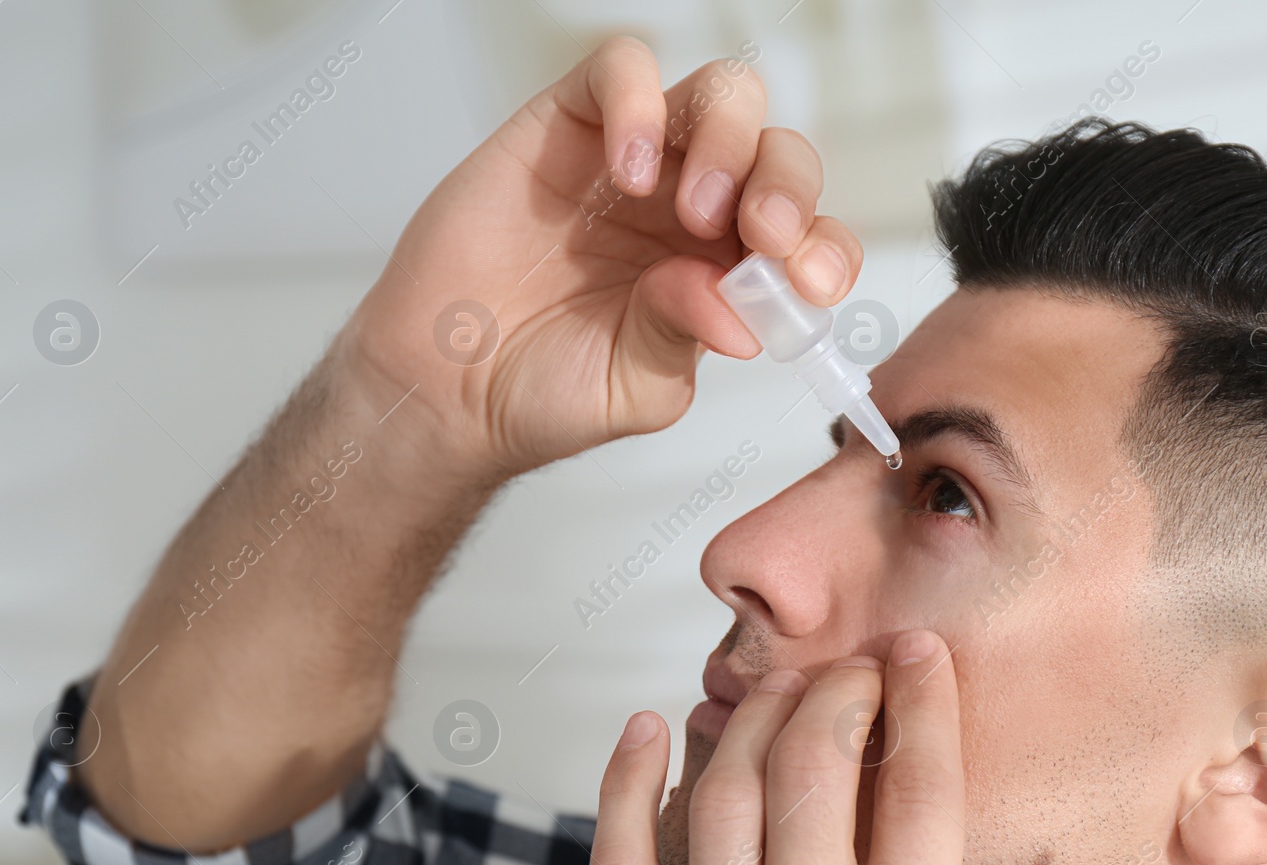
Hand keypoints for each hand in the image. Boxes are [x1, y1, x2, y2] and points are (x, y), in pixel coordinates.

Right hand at [338, 36, 862, 476]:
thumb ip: (685, 337)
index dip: (824, 249)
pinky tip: (629, 169)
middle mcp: (692, 211)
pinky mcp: (570, 126)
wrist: (442, 386)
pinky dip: (640, 103)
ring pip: (722, 98)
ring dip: (730, 142)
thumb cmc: (539, 390)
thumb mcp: (634, 388)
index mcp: (726, 274)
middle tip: (759, 236)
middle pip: (778, 155)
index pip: (807, 238)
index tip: (813, 282)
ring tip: (692, 208)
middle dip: (788, 189)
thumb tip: (737, 308)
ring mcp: (636, 163)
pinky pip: (623, 71)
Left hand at [590, 630, 1123, 864]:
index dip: (927, 708)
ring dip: (755, 723)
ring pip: (724, 800)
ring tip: (785, 686)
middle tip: (862, 666)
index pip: (921, 797)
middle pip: (819, 774)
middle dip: (843, 696)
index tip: (926, 655)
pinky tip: (647, 727)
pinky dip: (622, 789)